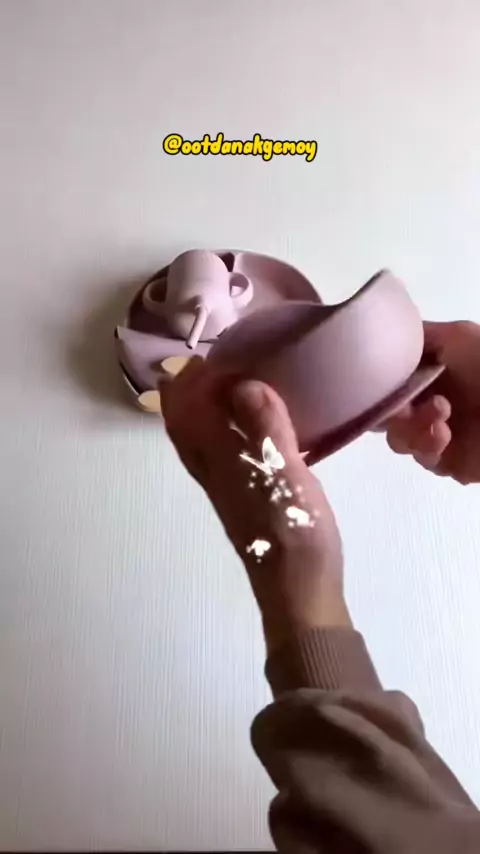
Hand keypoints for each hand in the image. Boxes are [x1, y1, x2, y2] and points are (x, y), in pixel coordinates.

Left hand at [160, 357, 350, 652]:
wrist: (299, 593)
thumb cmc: (295, 534)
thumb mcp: (287, 477)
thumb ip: (266, 430)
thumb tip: (243, 383)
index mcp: (221, 463)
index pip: (189, 413)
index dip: (192, 381)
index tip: (211, 352)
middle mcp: (214, 475)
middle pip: (185, 427)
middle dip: (187, 393)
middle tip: (209, 363)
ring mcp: (227, 491)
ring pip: (200, 443)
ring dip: (201, 411)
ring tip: (226, 385)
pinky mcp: (244, 502)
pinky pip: (221, 455)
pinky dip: (223, 431)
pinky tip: (250, 429)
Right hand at [383, 321, 479, 483]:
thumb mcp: (457, 336)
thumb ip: (418, 337)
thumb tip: (384, 340)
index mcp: (432, 374)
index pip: (388, 385)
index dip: (377, 388)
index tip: (380, 387)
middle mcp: (432, 403)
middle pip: (387, 416)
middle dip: (392, 413)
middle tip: (406, 408)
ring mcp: (441, 435)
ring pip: (401, 440)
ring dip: (412, 429)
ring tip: (440, 419)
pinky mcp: (452, 463)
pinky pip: (424, 459)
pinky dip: (429, 447)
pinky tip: (444, 436)